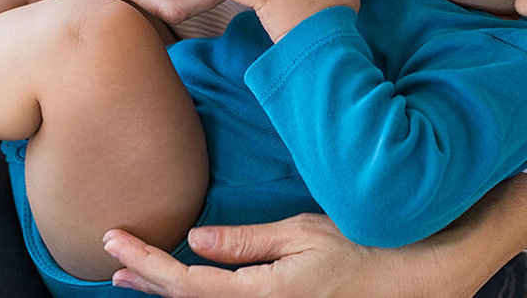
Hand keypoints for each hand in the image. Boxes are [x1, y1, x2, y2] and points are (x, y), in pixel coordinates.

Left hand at [100, 175, 526, 297]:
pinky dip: (199, 294)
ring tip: (131, 277)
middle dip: (145, 280)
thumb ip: (245, 243)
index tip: (113, 240)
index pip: (186, 283)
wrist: (415, 279)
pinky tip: (185, 284)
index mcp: (264, 293)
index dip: (145, 262)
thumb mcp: (302, 234)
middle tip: (111, 258)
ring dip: (166, 291)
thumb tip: (196, 239)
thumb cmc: (363, 248)